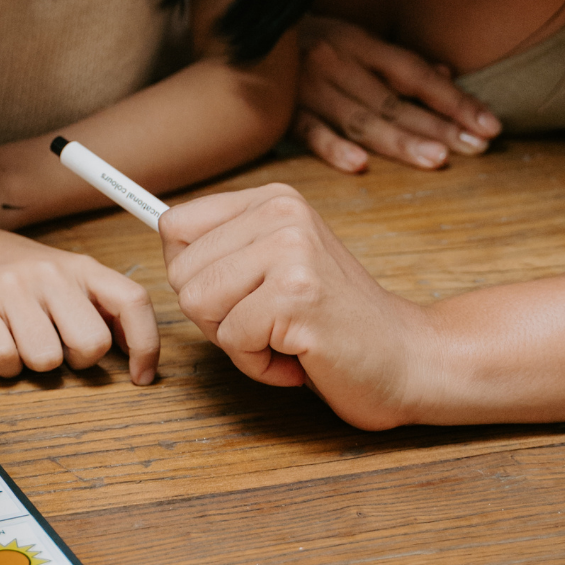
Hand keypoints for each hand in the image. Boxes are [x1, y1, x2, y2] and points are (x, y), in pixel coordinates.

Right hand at [0, 216, 159, 384]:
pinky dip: (5, 366)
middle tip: (61, 347)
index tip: (141, 376)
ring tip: (23, 340)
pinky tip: (0, 344)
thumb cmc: (15, 271)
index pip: (132, 302)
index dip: (146, 346)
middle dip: (79, 360)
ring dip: (36, 363)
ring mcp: (11, 289)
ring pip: (46, 359)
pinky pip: (5, 361)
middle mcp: (50, 274)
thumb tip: (137, 350)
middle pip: (91, 343)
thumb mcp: (65, 276)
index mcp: (81, 266)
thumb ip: (100, 306)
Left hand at [160, 182, 436, 427]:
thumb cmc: (333, 321)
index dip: (192, 274)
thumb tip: (156, 228)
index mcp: (273, 199)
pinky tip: (301, 354)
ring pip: (198, 305)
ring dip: (237, 341)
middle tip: (272, 321)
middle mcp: (282, 214)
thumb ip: (224, 247)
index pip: (174, 226)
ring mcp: (291, 253)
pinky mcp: (296, 298)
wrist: (408, 359)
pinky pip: (232, 341)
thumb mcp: (276, 264)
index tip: (237, 293)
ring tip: (286, 336)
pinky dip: (259, 365)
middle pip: (180, 272)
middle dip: (215, 315)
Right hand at [295, 16, 500, 172]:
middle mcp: (336, 63)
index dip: (454, 100)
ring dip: (400, 141)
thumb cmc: (303, 40)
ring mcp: (308, 89)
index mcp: (357, 43)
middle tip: (475, 150)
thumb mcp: (351, 37)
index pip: (415, 75)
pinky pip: (309, 132)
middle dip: (438, 127)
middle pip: (395, 102)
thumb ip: (394, 62)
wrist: (238, 32)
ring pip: (362, 120)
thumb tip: (445, 76)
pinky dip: (332, 147)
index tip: (490, 126)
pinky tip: (358, 165)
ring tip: (436, 160)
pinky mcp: (281, 113)